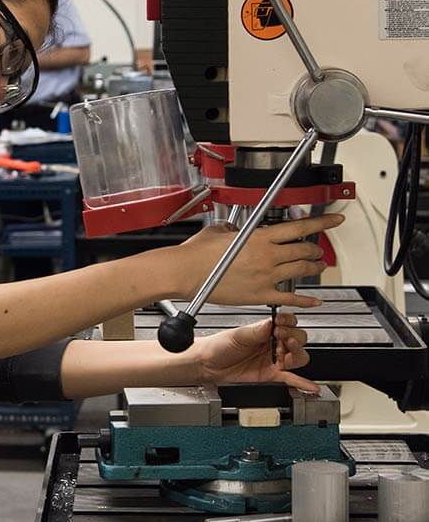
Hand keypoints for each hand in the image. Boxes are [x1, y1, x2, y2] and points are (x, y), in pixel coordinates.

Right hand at [177, 213, 343, 307]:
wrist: (186, 272)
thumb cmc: (197, 253)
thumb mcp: (219, 231)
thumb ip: (234, 229)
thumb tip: (236, 229)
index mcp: (259, 237)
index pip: (299, 228)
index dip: (322, 223)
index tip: (335, 220)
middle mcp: (267, 256)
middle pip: (304, 250)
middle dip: (315, 249)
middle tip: (318, 249)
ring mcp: (266, 277)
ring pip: (302, 271)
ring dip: (314, 268)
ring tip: (317, 267)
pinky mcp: (260, 295)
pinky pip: (290, 297)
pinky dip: (305, 300)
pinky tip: (314, 300)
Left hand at [194, 312, 318, 392]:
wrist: (208, 364)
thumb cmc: (219, 345)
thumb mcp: (238, 335)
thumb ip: (256, 331)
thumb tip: (272, 322)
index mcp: (266, 330)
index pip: (288, 323)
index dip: (289, 322)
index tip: (282, 324)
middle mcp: (273, 344)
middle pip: (298, 339)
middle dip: (294, 337)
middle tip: (282, 337)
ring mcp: (274, 360)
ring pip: (298, 357)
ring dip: (298, 354)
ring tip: (288, 353)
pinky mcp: (272, 375)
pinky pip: (291, 379)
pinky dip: (302, 383)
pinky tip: (311, 386)